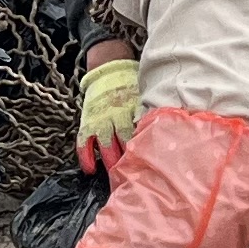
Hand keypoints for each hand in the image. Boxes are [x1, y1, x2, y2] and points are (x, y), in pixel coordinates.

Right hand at [74, 57, 143, 177]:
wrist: (108, 71)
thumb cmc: (131, 87)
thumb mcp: (143, 98)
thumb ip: (149, 114)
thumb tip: (165, 130)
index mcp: (131, 109)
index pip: (138, 132)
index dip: (143, 148)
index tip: (150, 161)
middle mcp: (114, 115)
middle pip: (122, 141)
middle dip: (128, 159)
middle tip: (135, 175)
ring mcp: (99, 120)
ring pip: (105, 145)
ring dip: (110, 161)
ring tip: (116, 176)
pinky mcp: (87, 123)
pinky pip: (83, 143)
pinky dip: (86, 157)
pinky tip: (90, 170)